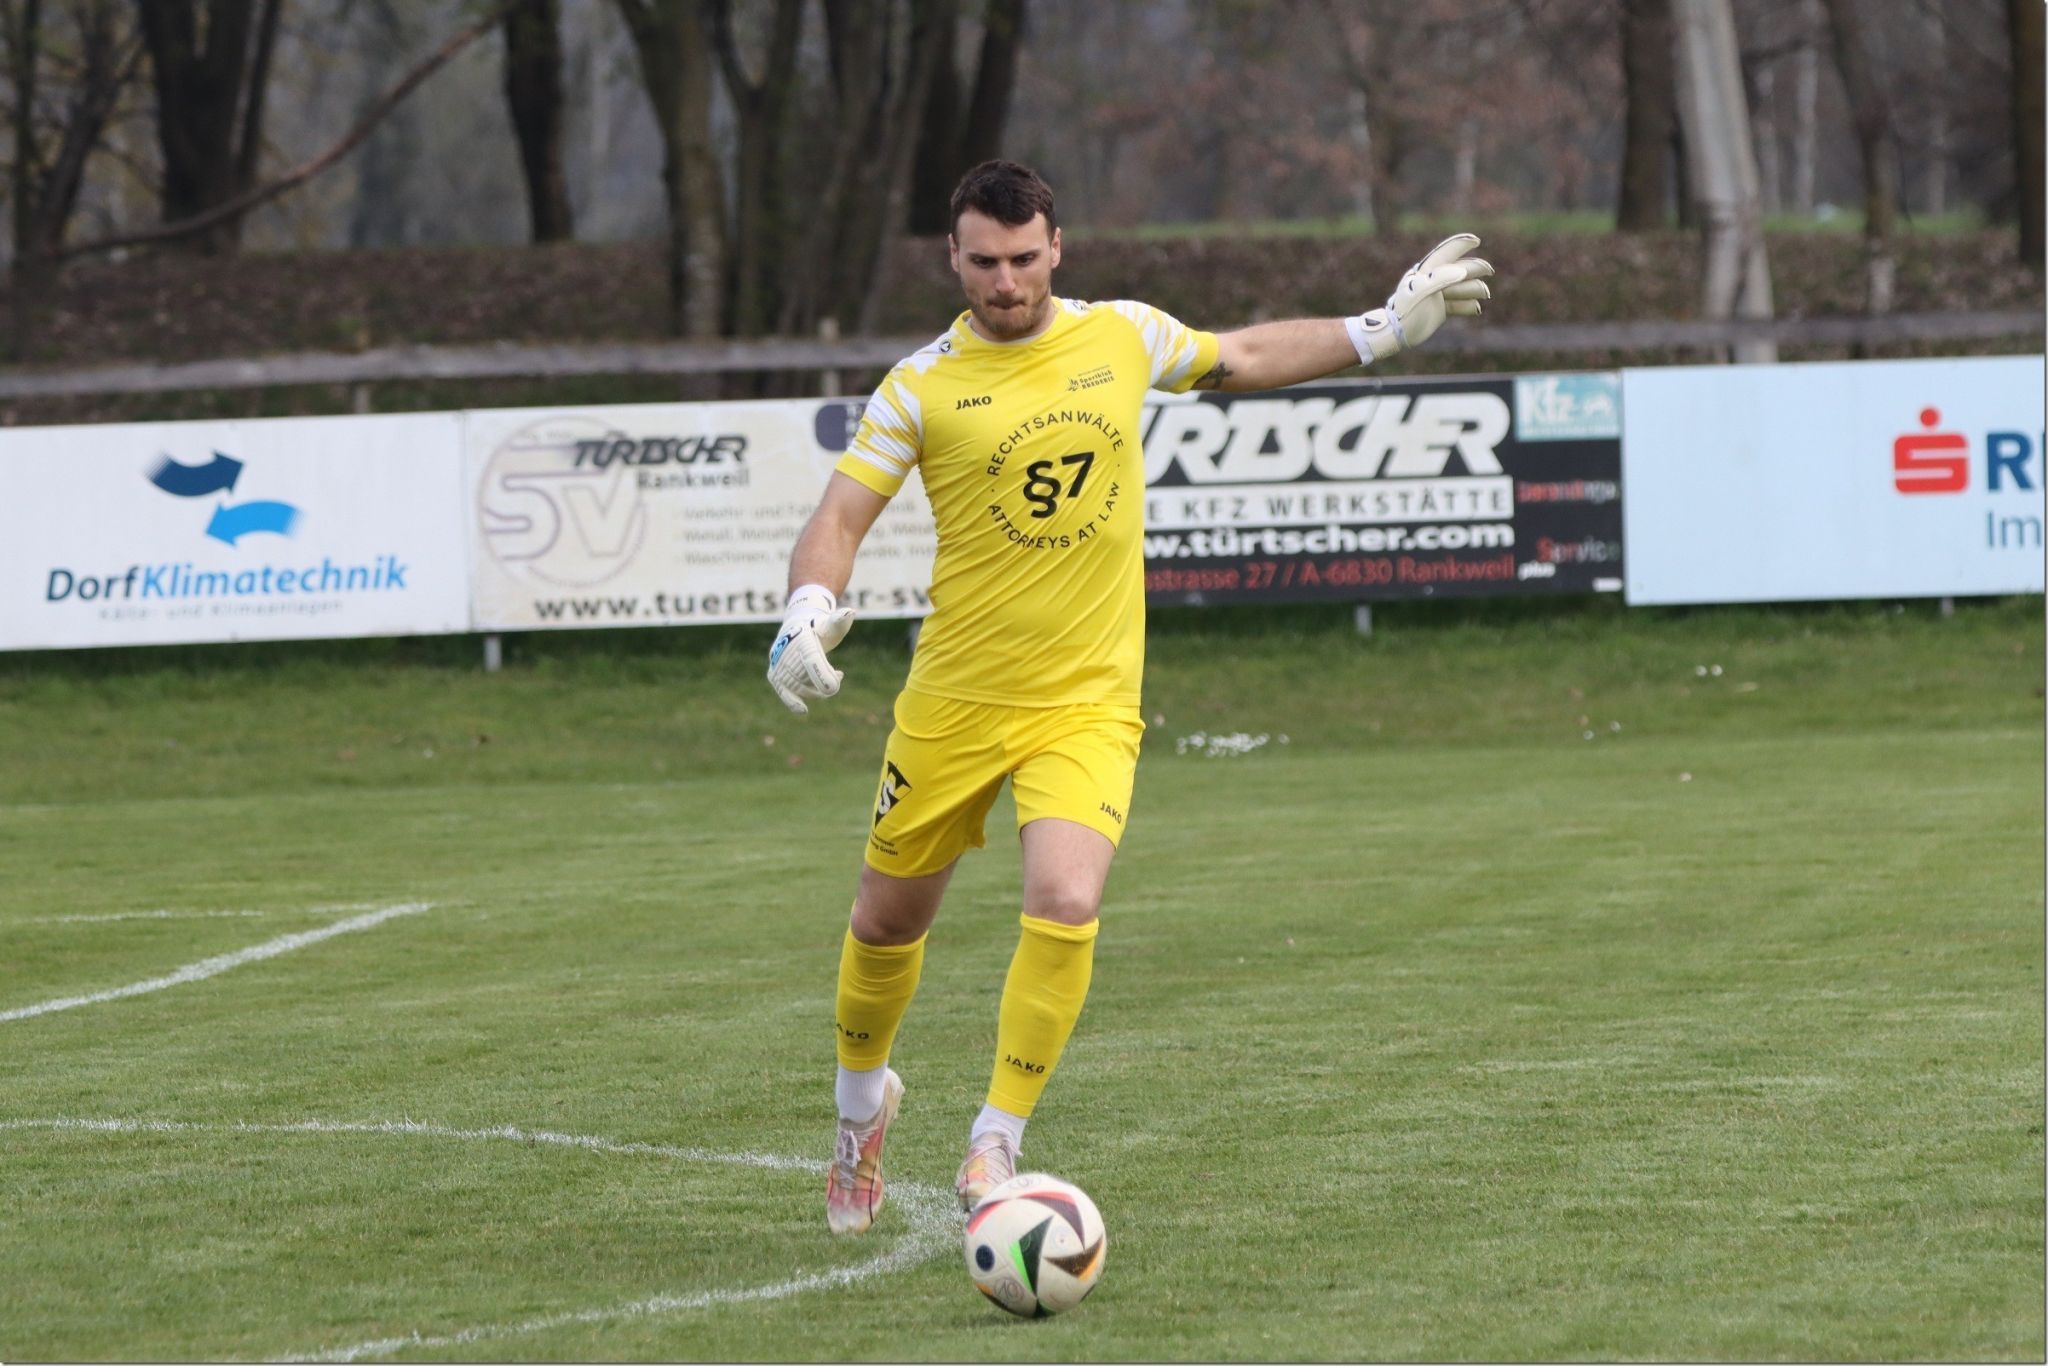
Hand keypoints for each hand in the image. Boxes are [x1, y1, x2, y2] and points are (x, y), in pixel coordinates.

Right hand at [767, 587, 856, 715]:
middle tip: (838, 676)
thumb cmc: (820, 626)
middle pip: (807, 678)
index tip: (837, 681)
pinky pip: (783, 692)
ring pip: (799, 688)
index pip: (813, 660)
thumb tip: (850, 612)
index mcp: (802, 639)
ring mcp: (779, 664)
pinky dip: (792, 703)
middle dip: (825, 682)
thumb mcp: (832, 623)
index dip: (824, 674)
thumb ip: (840, 620)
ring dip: (817, 691)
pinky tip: (803, 711)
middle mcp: (786, 652)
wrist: (798, 627)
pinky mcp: (775, 675)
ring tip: (831, 681)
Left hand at [1346, 233, 1494, 363]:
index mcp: (1427, 271)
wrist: (1396, 333)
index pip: (1446, 253)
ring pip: (1462, 288)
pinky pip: (1459, 305)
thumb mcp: (1421, 292)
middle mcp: (1434, 281)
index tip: (1476, 240)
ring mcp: (1438, 295)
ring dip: (1475, 289)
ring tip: (1485, 293)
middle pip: (1460, 270)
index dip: (1460, 245)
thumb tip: (1462, 270)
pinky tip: (1476, 308)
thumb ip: (1440, 278)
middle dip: (1475, 268)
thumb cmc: (1407, 310)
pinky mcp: (1441, 310)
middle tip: (1489, 271)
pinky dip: (1468, 306)